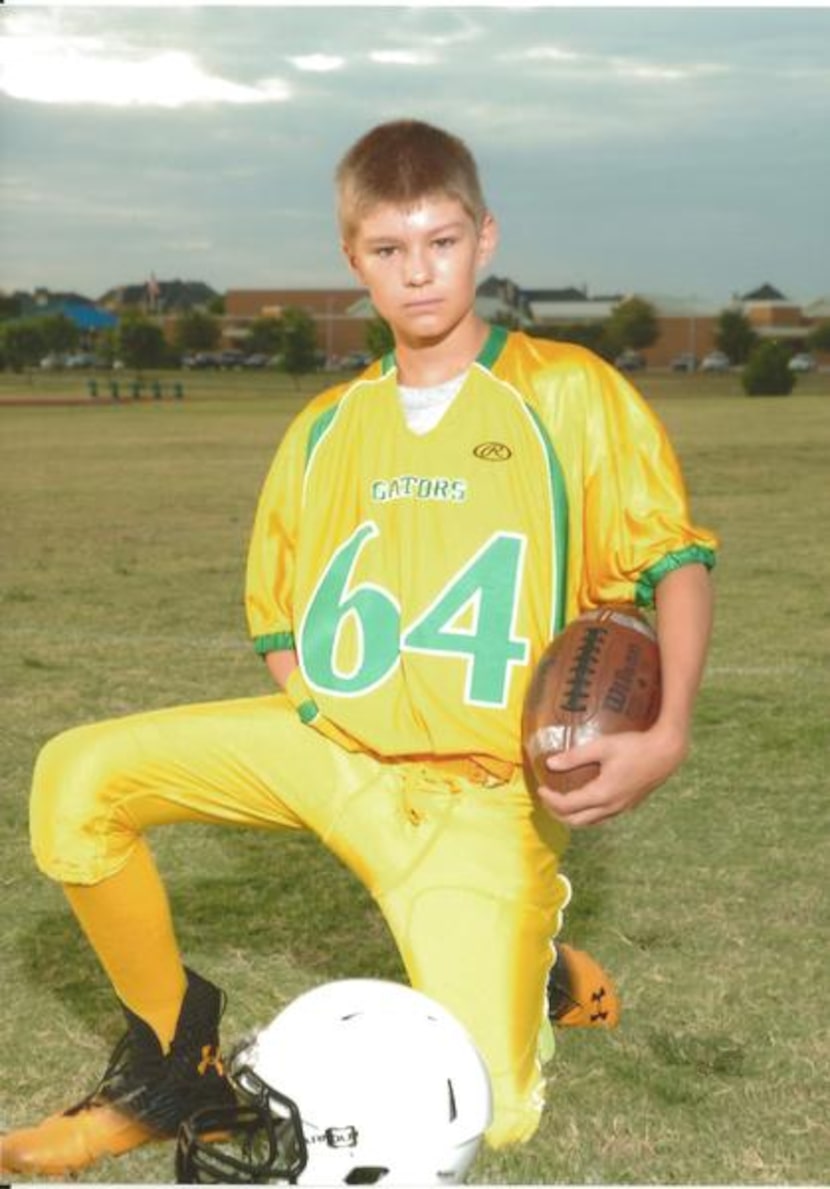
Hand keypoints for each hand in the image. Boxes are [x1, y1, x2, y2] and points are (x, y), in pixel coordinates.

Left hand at [536, 723, 687, 827]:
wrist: (666, 753)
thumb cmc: (634, 746)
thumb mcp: (602, 747)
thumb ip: (575, 756)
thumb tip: (550, 763)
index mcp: (602, 794)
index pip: (567, 806)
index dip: (550, 800)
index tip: (540, 788)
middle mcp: (611, 807)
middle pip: (576, 821)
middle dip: (558, 813)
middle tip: (547, 799)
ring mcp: (622, 808)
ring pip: (591, 822)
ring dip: (572, 816)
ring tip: (561, 802)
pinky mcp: (629, 805)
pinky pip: (602, 817)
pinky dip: (587, 814)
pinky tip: (585, 800)